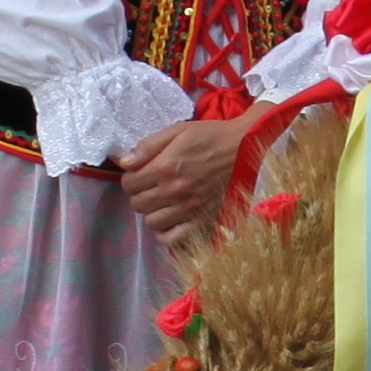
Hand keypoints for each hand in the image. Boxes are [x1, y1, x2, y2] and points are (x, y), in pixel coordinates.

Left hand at [120, 115, 255, 248]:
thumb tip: (123, 163)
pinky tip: (171, 219)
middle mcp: (174, 191)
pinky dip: (166, 232)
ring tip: (163, 201)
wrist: (246, 148)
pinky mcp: (202, 221)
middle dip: (140, 194)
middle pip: (137, 204)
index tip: (141, 174)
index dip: (131, 178)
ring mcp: (189, 209)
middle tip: (152, 186)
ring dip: (153, 212)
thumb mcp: (178, 131)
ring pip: (152, 222)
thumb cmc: (211, 136)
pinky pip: (172, 239)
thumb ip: (148, 146)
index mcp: (165, 167)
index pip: (129, 183)